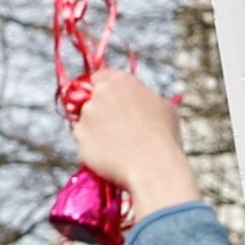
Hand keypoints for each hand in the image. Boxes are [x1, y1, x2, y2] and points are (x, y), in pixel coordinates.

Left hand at [67, 56, 201, 216]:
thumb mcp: (163, 108)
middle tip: (116, 128)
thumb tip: (140, 102)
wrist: (153, 167)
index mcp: (121, 81)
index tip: (109, 103)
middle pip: (91, 99)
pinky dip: (93, 147)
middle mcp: (100, 93)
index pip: (99, 78)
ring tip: (118, 147)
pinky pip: (84, 140)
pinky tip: (111, 156)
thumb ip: (144, 98)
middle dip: (100, 111)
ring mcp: (88, 114)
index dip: (103, 91)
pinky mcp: (80, 135)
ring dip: (96, 130)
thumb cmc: (164, 138)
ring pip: (86, 120)